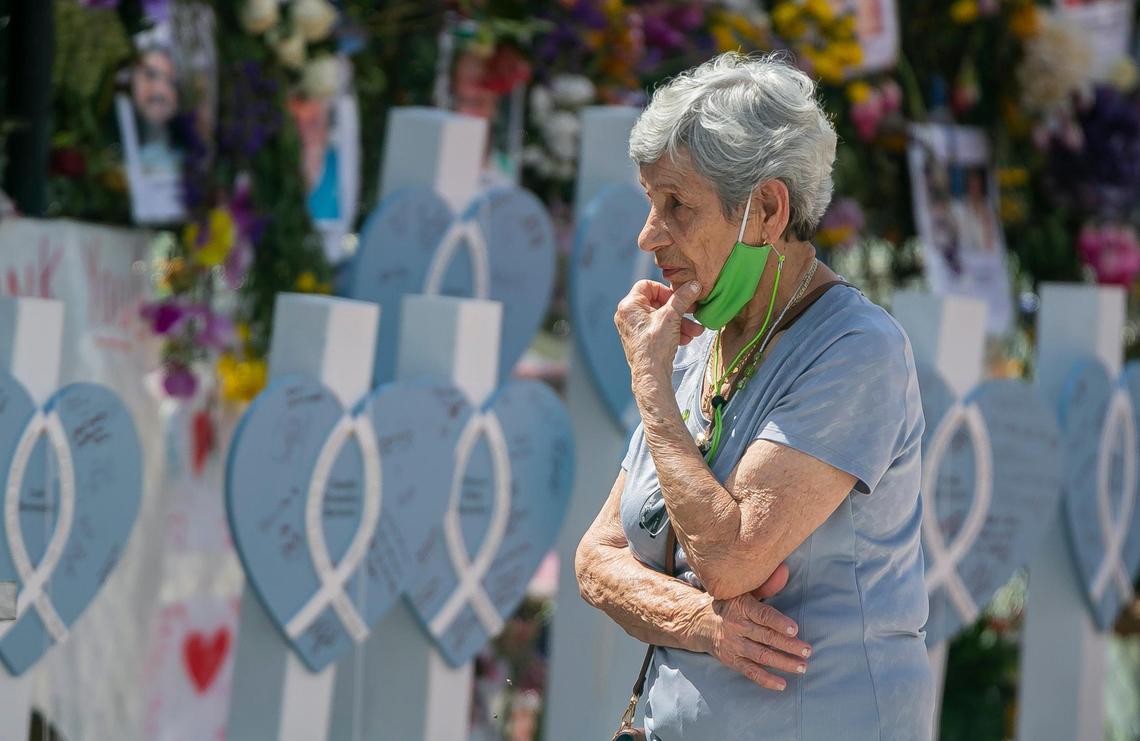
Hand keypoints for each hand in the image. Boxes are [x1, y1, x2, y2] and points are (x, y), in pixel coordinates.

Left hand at [614, 280, 704, 376]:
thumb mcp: (672, 316)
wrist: (652, 374)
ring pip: (661, 318)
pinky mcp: (642, 340)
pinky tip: (686, 339)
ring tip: (695, 330)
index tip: (678, 298)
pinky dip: (673, 332)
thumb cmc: (655, 346)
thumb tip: (693, 284)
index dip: (665, 290)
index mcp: (629, 305)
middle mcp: (628, 316)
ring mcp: (634, 329)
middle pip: (657, 303)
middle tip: (692, 313)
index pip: (647, 285)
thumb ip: (682, 298)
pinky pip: (659, 330)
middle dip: (679, 310)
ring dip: (680, 323)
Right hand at [699, 564, 811, 690]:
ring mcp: (732, 644)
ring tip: (802, 667)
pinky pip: (750, 671)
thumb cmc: (729, 603)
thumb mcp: (743, 590)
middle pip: (765, 637)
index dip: (778, 622)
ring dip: (783, 663)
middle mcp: (735, 625)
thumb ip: (766, 585)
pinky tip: (782, 684)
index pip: (761, 615)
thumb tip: (784, 570)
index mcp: (740, 606)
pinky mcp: (731, 660)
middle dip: (788, 645)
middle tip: (807, 651)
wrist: (698, 621)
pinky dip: (766, 679)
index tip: (795, 630)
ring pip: (761, 655)